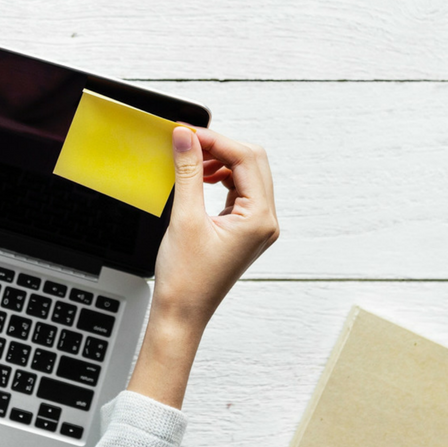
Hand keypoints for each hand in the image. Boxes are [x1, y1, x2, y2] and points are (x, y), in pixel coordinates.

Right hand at [126, 127, 278, 407]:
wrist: (182, 314)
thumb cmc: (186, 279)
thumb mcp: (185, 217)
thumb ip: (189, 171)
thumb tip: (186, 137)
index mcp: (260, 219)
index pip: (246, 159)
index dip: (217, 140)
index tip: (188, 132)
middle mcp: (266, 222)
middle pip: (253, 162)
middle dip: (221, 147)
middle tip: (189, 140)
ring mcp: (257, 227)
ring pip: (247, 175)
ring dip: (221, 161)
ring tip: (192, 160)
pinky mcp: (245, 231)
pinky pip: (240, 192)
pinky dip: (222, 178)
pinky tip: (201, 179)